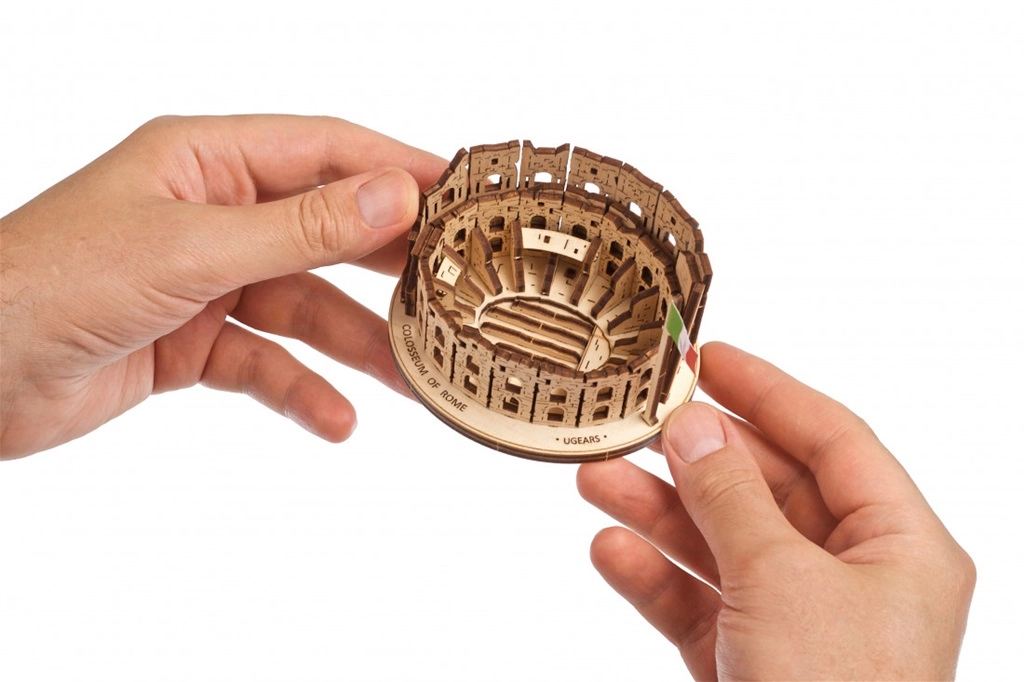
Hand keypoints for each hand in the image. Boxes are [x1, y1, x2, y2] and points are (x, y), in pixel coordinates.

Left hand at [0, 115, 447, 458]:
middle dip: (387, 267)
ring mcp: (204, 280)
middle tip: (454, 290)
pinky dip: (300, 390)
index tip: (462, 197)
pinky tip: (336, 420)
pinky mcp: (192, 341)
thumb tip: (394, 198)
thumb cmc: (50, 281)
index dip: (397, 170)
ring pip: (303, 306)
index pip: (326, 151)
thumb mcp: (190, 249)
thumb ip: (300, 229)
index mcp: (207, 161)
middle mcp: (212, 214)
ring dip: (354, 343)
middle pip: (325, 232)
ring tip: (411, 377)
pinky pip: (266, 362)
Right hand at [578, 342, 974, 679]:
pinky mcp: (750, 666)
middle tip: (638, 420)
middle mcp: (854, 578)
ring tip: (597, 480)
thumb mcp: (782, 580)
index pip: (833, 438)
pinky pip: (697, 604)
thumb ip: (730, 496)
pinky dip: (653, 579)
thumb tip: (693, 427)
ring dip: (659, 513)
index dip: (769, 391)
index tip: (710, 358)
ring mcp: (799, 624)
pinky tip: (610, 552)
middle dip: (696, 458)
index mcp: (900, 546)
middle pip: (766, 490)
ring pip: (721, 545)